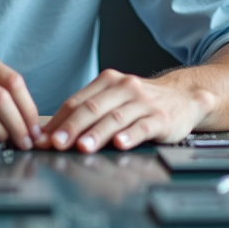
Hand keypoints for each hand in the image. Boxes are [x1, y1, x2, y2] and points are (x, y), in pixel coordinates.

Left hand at [37, 69, 215, 152]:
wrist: (184, 96)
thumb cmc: (142, 102)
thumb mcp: (114, 99)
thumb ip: (88, 113)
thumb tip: (54, 135)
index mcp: (107, 81)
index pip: (76, 102)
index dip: (58, 121)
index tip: (44, 139)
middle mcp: (124, 88)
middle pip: (92, 108)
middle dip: (71, 127)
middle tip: (57, 143)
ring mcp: (143, 102)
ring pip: (115, 117)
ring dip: (96, 133)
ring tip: (83, 146)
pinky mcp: (161, 117)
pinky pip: (143, 126)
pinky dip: (130, 135)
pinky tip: (120, 143)